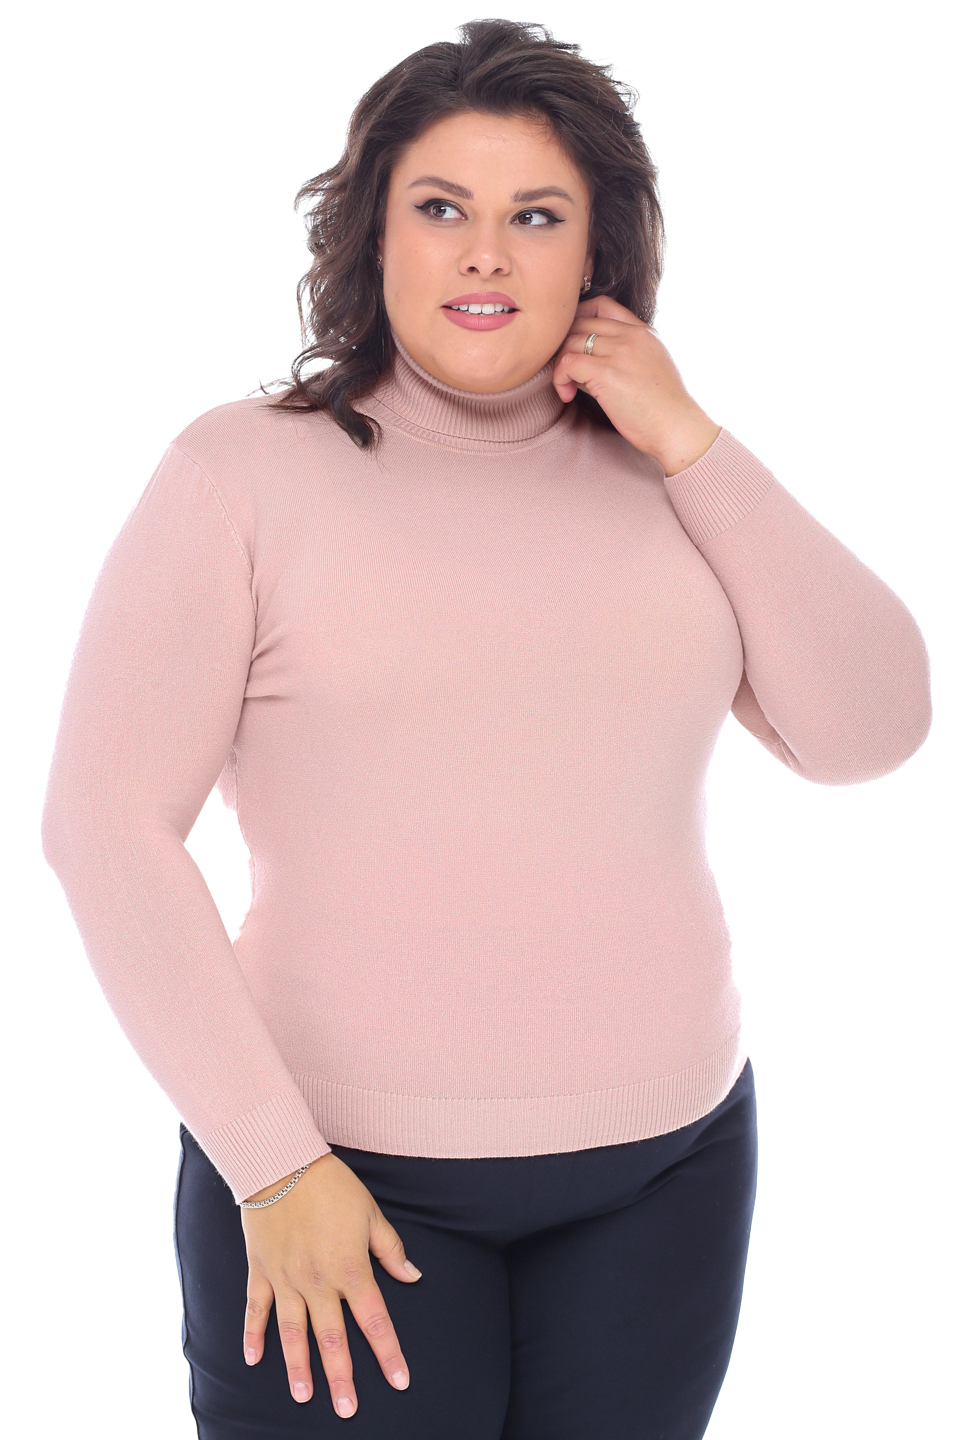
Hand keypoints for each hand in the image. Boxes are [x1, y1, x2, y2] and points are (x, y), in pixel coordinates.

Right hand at [240, 1152, 421, 1418]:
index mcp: (350, 1269)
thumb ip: (390, 1249)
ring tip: (304, 1397)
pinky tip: (252, 1360)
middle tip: (347, 1410)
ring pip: (293, 1334)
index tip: (399, 1380)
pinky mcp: (261, 1270)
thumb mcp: (371, 1213)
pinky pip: (255, 1310)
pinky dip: (252, 1335)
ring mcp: (286, 1280)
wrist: (282, 1163)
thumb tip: (413, 1276)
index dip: (388, 1352)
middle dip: (341, 1377)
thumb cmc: (331, 1185)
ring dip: (298, 1368)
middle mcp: (317, 1282)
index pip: (374, 1320)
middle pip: (332, 1339)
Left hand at [552, 295, 721, 475]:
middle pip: (580, 322)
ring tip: (568, 388)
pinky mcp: (606, 372)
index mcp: (643, 332)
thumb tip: (583, 365)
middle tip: (567, 370)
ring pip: (570, 341)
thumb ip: (621, 359)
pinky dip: (559, 378)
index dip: (580, 318)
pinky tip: (567, 395)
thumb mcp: (649, 370)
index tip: (574, 342)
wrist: (678, 428)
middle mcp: (631, 336)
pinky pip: (567, 363)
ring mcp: (619, 351)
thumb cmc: (664, 409)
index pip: (602, 305)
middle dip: (565, 344)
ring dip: (561, 364)